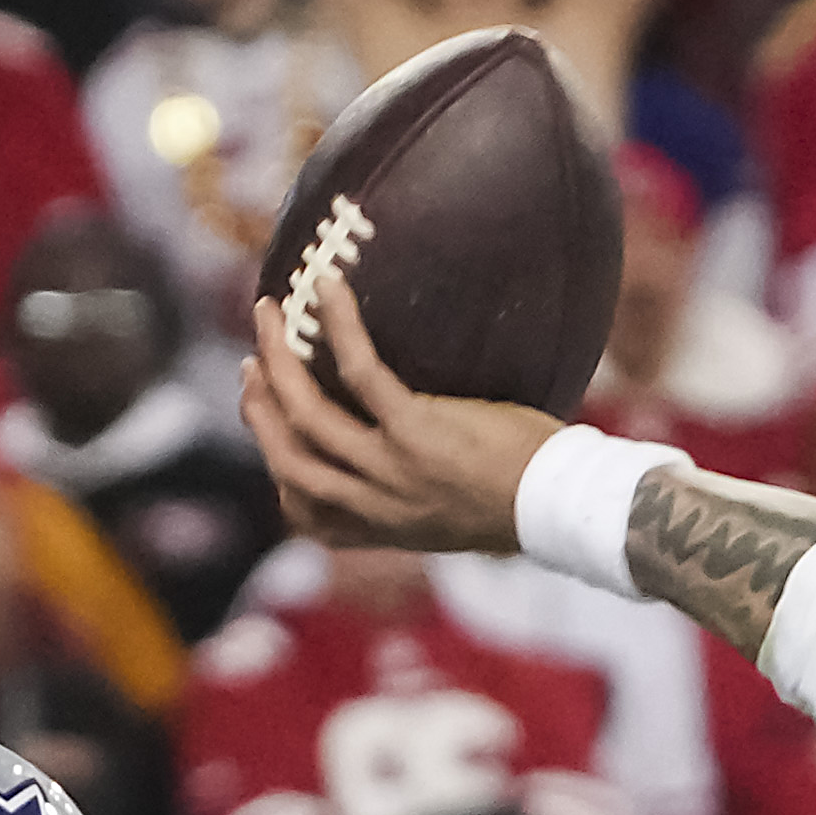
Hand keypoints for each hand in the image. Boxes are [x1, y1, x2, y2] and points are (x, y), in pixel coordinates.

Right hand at [243, 265, 567, 551]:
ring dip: (278, 359)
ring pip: (307, 415)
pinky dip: (339, 325)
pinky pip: (360, 371)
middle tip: (253, 360)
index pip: (303, 512)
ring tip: (269, 311)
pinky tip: (332, 287)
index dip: (277, 468)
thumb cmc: (522, 502)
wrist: (562, 509)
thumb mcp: (453, 512)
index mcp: (383, 527)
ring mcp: (392, 470)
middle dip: (259, 407)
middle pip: (289, 458)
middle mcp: (377, 505)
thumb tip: (408, 450)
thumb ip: (416, 492)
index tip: (270, 424)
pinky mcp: (417, 432)